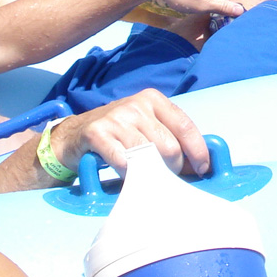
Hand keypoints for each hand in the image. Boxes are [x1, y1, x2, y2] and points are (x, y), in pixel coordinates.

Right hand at [52, 89, 209, 176]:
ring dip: (150, 174)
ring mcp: (116, 117)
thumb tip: (199, 163)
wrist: (74, 134)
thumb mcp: (146, 126)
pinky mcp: (97, 133)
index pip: (185, 126)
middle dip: (172, 168)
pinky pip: (123, 162)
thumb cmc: (119, 134)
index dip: (197, 151)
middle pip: (169, 146)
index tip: (202, 169)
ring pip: (149, 156)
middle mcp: (136, 104)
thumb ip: (171, 137)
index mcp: (153, 99)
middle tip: (165, 177)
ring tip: (145, 177)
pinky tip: (127, 175)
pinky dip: (128, 174)